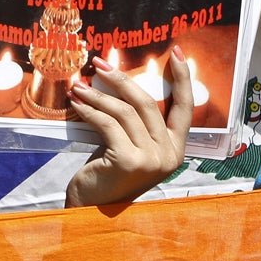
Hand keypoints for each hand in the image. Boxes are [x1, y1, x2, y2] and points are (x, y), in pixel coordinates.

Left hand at [64, 44, 191, 207]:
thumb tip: (116, 80)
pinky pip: (107, 124)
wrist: (93, 207)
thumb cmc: (108, 172)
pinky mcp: (128, 161)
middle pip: (147, 103)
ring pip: (124, 112)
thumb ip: (133, 121)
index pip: (184, 108)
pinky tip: (76, 102)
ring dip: (98, 95)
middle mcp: (169, 155)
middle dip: (121, 79)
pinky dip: (89, 110)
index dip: (182, 78)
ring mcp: (151, 159)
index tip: (177, 53)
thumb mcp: (129, 144)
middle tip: (99, 63)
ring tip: (78, 85)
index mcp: (175, 148)